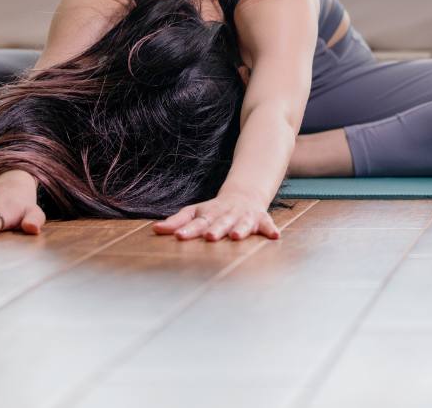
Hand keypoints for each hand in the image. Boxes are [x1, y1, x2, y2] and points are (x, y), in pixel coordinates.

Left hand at [152, 189, 279, 240]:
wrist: (244, 194)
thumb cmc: (215, 209)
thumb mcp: (196, 212)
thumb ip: (177, 222)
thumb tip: (155, 229)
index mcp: (210, 214)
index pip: (197, 223)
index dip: (189, 229)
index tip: (179, 236)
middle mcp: (227, 215)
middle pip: (220, 223)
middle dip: (216, 229)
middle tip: (210, 237)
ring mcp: (244, 217)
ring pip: (243, 223)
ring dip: (240, 229)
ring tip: (237, 237)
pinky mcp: (260, 219)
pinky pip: (267, 225)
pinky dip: (271, 230)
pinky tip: (276, 236)